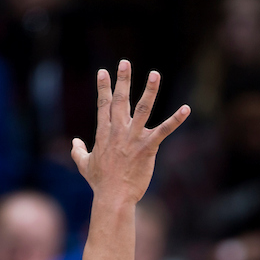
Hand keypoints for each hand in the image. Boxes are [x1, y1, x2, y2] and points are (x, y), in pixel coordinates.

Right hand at [71, 61, 189, 204]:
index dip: (103, 88)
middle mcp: (118, 132)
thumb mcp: (84, 165)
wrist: (113, 197)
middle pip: (120, 100)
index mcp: (104, 134)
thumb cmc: (100, 183)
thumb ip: (77, 151)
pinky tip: (186, 109)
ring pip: (142, 109)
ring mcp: (133, 138)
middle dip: (123, 80)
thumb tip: (74, 142)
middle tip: (125, 62)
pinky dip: (176, 120)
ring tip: (155, 74)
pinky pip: (164, 130)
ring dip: (150, 91)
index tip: (103, 72)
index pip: (103, 105)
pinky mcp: (148, 148)